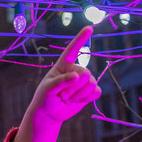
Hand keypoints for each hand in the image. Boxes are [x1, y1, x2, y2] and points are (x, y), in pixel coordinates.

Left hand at [12, 26, 101, 141]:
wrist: (50, 113)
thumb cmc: (45, 98)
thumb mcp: (48, 90)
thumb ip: (61, 81)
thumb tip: (77, 76)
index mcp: (63, 65)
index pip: (73, 50)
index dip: (81, 39)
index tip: (89, 28)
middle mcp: (76, 70)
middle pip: (85, 74)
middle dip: (73, 87)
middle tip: (61, 94)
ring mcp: (84, 80)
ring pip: (91, 84)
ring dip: (78, 95)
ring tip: (67, 98)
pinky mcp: (90, 91)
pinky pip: (96, 92)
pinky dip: (87, 98)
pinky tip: (77, 101)